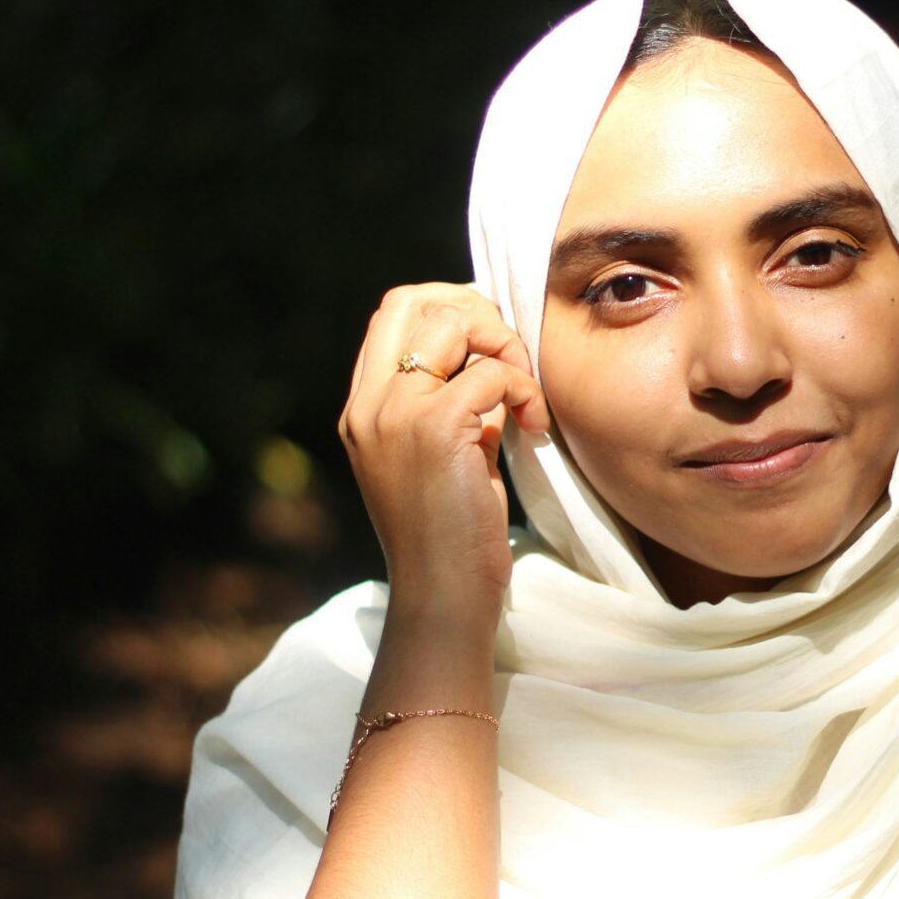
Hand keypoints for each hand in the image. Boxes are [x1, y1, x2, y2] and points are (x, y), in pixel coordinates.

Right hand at [338, 282, 551, 631]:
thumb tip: (493, 360)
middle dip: (475, 310)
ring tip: (524, 395)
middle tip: (512, 356)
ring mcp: (395, 413)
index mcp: (364, 408)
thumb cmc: (452, 537)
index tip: (492, 347)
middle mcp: (369, 403)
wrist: (442, 599)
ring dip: (505, 346)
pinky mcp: (434, 429)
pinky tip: (534, 428)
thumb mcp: (447, 457)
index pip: (393, 314)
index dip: (450, 308)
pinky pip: (493, 373)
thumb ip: (456, 406)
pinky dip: (525, 390)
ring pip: (453, 323)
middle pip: (413, 300)